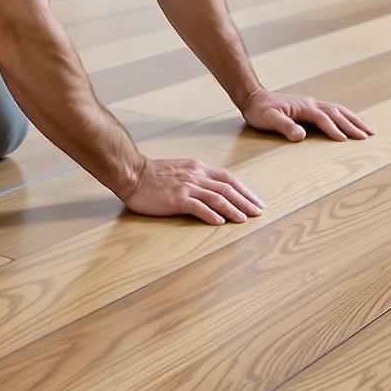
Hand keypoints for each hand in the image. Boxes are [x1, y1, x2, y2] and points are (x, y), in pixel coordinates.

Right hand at [120, 155, 264, 223]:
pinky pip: (198, 207)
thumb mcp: (180, 169)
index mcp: (198, 168)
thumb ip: (197, 178)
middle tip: (258, 212)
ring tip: (244, 219)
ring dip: (234, 209)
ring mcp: (186, 187)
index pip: (228, 179)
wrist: (132, 174)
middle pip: (227, 188)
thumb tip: (213, 190)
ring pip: (217, 198)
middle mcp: (196, 176)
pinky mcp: (176, 198)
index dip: (244, 191)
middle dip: (245, 201)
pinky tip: (220, 222)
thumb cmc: (153, 175)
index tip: (255, 201)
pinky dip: (211, 215)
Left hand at [241, 91, 373, 143]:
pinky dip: (346, 115)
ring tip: (368, 129)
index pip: (324, 118)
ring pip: (339, 110)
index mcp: (304, 107)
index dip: (334, 129)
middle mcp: (312, 103)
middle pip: (337, 113)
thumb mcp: (268, 119)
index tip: (345, 140)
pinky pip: (334, 110)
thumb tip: (301, 136)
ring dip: (354, 119)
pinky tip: (351, 120)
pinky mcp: (311, 107)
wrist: (254, 98)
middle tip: (368, 135)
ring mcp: (312, 104)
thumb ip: (285, 127)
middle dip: (353, 124)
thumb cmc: (260, 111)